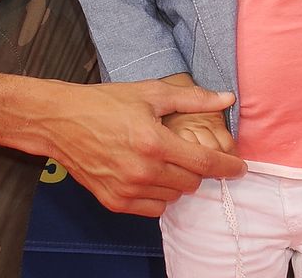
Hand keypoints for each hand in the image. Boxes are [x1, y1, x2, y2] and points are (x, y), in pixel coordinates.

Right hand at [0, 63, 244, 216]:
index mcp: (154, 140)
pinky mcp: (114, 202)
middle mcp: (143, 170)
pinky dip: (158, 194)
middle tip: (187, 152)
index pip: (204, 164)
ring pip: (174, 197)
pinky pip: (152, 208)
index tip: (241, 168)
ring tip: (163, 160)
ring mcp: (127, 189)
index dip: (228, 168)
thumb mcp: (149, 93)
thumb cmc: (105, 102)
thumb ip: (191, 98)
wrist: (60, 121)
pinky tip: (148, 173)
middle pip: (191, 183)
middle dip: (196, 169)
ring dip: (177, 182)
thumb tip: (226, 98)